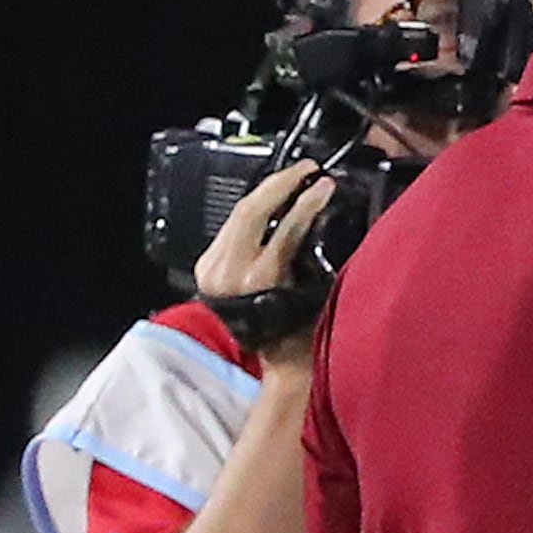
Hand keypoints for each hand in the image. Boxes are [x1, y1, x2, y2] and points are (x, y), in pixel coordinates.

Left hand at [192, 161, 334, 364]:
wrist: (278, 363)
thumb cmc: (304, 339)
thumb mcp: (316, 295)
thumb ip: (312, 256)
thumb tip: (317, 217)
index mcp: (260, 280)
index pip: (285, 226)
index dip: (307, 201)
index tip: (324, 185)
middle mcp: (230, 271)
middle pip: (251, 210)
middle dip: (280, 184)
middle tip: (305, 169)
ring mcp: (214, 268)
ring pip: (237, 214)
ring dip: (266, 193)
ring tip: (292, 180)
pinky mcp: (208, 267)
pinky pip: (230, 227)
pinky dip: (253, 211)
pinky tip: (271, 202)